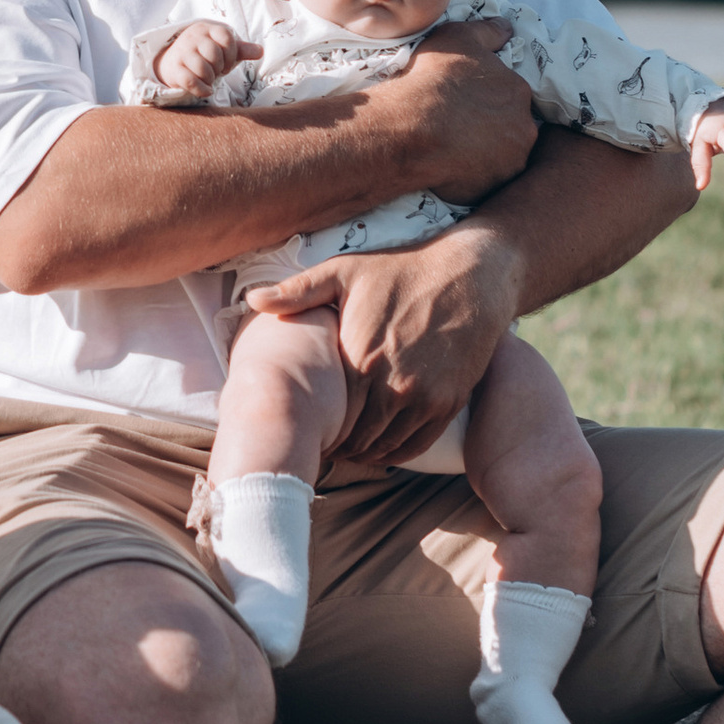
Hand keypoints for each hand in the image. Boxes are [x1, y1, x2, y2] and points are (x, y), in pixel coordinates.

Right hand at [151, 18, 257, 99]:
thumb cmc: (204, 54)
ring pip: (202, 69)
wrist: (174, 61)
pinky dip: (202, 90)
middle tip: (216, 71)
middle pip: (214, 54)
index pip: (226, 37)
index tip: (228, 63)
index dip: (231, 54)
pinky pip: (190, 81)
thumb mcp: (224, 49)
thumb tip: (261, 51)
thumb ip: (242, 50)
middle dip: (219, 68)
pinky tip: (206, 90)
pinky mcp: (174, 68)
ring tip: (209, 78)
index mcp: (207, 28)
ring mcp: (181, 52)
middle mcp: (193, 37)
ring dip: (210, 79)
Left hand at [247, 226, 520, 466]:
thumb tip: (252, 299)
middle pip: (355, 438)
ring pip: (385, 446)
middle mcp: (393, 385)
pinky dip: (395, 453)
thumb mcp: (345, 271)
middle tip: (323, 444)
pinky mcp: (449, 402)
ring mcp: (424, 397)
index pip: (330, 415)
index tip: (306, 427)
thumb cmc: (402, 270)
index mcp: (361, 358)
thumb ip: (298, 291)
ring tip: (347, 448)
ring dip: (364, 452)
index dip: (316, 427)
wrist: (471, 274)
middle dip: (337, 445)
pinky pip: (416, 443)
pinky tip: (380, 447)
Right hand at [394, 22, 536, 201]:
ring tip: (454, 150)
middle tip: (461, 129)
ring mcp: (511, 161)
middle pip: (513, 129)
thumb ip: (488, 31)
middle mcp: (524, 128)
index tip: (468, 105)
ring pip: (503, 158)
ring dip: (486, 154)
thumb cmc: (433, 78)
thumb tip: (507, 27)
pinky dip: (472, 177)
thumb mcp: (458, 36)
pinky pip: (485, 183)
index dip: (490, 101)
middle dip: (493, 129)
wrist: (411, 126)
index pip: (513, 98)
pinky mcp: (493, 187)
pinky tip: (450, 168)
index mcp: (518, 92)